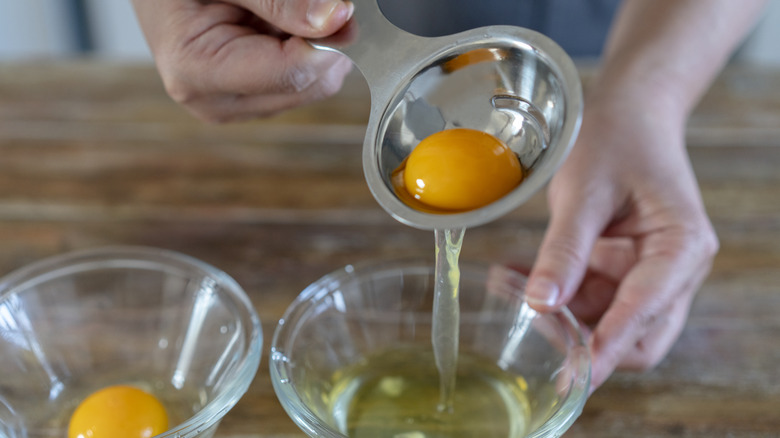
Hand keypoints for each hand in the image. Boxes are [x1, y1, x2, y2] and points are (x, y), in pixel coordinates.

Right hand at [132, 0, 354, 121]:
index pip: (292, 73)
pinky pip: (304, 81)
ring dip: (313, 42)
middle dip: (322, 40)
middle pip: (312, 85)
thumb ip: (279, 1)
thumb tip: (335, 19)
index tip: (342, 8)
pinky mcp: (252, 102)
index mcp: (197, 72)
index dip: (328, 39)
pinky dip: (303, 48)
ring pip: (315, 85)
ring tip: (273, 13)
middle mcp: (216, 101)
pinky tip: (274, 26)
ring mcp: (236, 106)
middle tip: (302, 4)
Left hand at [525, 91, 718, 391]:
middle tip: (528, 318)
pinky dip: (554, 293)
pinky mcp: (623, 269)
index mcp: (681, 249)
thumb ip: (564, 250)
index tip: (573, 376)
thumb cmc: (615, 140)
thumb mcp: (584, 192)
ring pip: (605, 321)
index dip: (606, 348)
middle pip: (636, 336)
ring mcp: (649, 272)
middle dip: (581, 338)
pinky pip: (590, 299)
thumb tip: (541, 303)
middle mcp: (674, 270)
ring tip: (506, 282)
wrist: (628, 112)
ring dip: (558, 314)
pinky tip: (516, 274)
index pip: (644, 316)